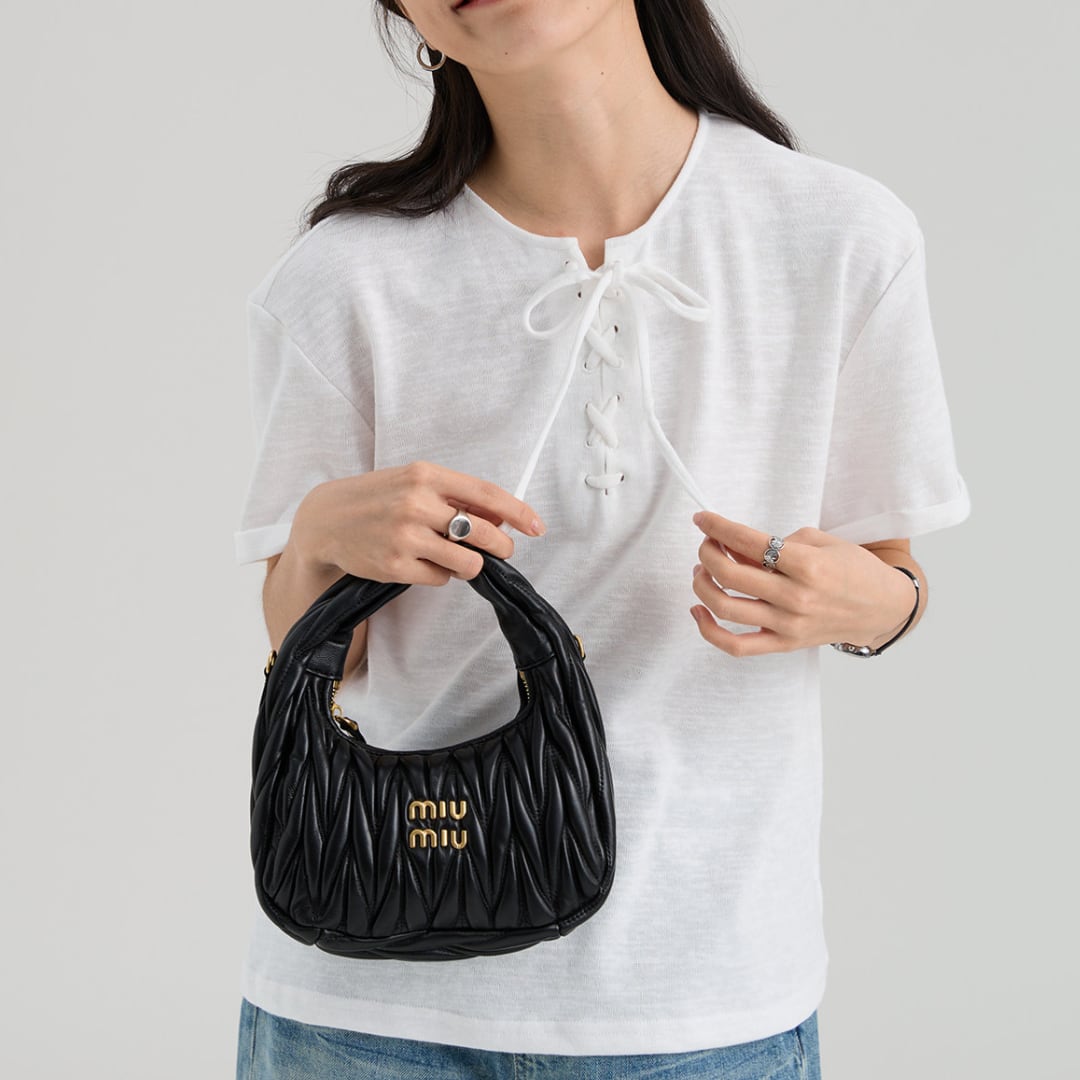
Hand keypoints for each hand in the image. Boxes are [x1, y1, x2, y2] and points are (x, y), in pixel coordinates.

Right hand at [291, 461, 545, 585]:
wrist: (326, 519)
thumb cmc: (379, 498)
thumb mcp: (414, 483)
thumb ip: (455, 497)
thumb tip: (501, 519)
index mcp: (426, 475)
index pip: (485, 494)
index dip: (518, 512)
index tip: (537, 526)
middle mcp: (416, 503)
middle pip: (483, 533)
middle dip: (501, 546)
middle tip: (501, 551)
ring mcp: (405, 536)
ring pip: (467, 562)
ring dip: (471, 565)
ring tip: (458, 558)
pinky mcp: (394, 566)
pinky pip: (440, 578)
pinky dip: (441, 574)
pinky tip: (425, 564)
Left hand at [689, 511, 916, 656]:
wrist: (883, 608)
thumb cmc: (853, 570)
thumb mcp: (821, 541)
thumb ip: (777, 542)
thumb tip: (734, 547)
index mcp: (808, 565)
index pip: (749, 542)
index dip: (717, 527)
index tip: (702, 519)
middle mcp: (796, 597)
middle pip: (730, 575)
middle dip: (707, 552)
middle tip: (707, 543)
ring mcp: (788, 625)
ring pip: (726, 607)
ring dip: (703, 584)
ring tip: (703, 571)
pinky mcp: (784, 645)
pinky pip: (736, 646)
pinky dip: (709, 630)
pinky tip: (699, 610)